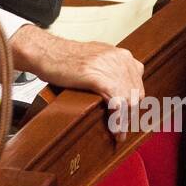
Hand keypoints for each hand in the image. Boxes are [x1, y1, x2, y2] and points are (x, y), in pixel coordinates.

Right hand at [10, 26, 143, 136]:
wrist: (47, 52)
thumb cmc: (64, 57)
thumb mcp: (96, 56)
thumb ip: (111, 67)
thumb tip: (119, 85)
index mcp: (122, 55)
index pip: (138, 84)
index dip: (133, 103)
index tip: (129, 116)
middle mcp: (121, 60)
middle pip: (136, 95)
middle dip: (130, 114)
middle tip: (121, 128)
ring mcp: (110, 68)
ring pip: (128, 101)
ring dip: (124, 121)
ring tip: (118, 133)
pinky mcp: (99, 78)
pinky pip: (116, 104)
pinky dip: (117, 120)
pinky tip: (114, 130)